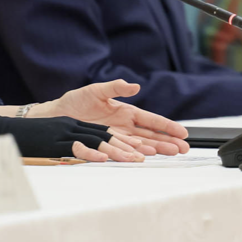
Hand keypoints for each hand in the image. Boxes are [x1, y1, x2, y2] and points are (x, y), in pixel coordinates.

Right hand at [0, 114, 148, 161]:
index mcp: (72, 126)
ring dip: (116, 151)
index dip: (122, 140)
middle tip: (144, 157)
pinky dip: (89, 152)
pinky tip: (102, 158)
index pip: (102, 132)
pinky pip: (75, 147)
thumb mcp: (51, 138)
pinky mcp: (54, 141)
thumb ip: (68, 144)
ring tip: (133, 159)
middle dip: (126, 146)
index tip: (139, 150)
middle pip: (104, 135)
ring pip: (95, 140)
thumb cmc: (27, 138)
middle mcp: (71, 128)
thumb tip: (81, 156)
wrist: (4, 130)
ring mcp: (63, 134)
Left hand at [34, 80, 189, 155]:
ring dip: (156, 149)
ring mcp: (116, 137)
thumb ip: (115, 88)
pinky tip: (145, 156)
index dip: (167, 126)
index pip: (151, 120)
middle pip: (151, 135)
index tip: (183, 132)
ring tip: (171, 153)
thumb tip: (134, 85)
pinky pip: (122, 150)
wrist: (57, 115)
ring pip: (141, 145)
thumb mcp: (96, 91)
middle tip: (184, 148)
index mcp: (126, 112)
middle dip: (168, 141)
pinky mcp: (105, 145)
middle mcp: (124, 127)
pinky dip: (134, 153)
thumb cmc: (76, 101)